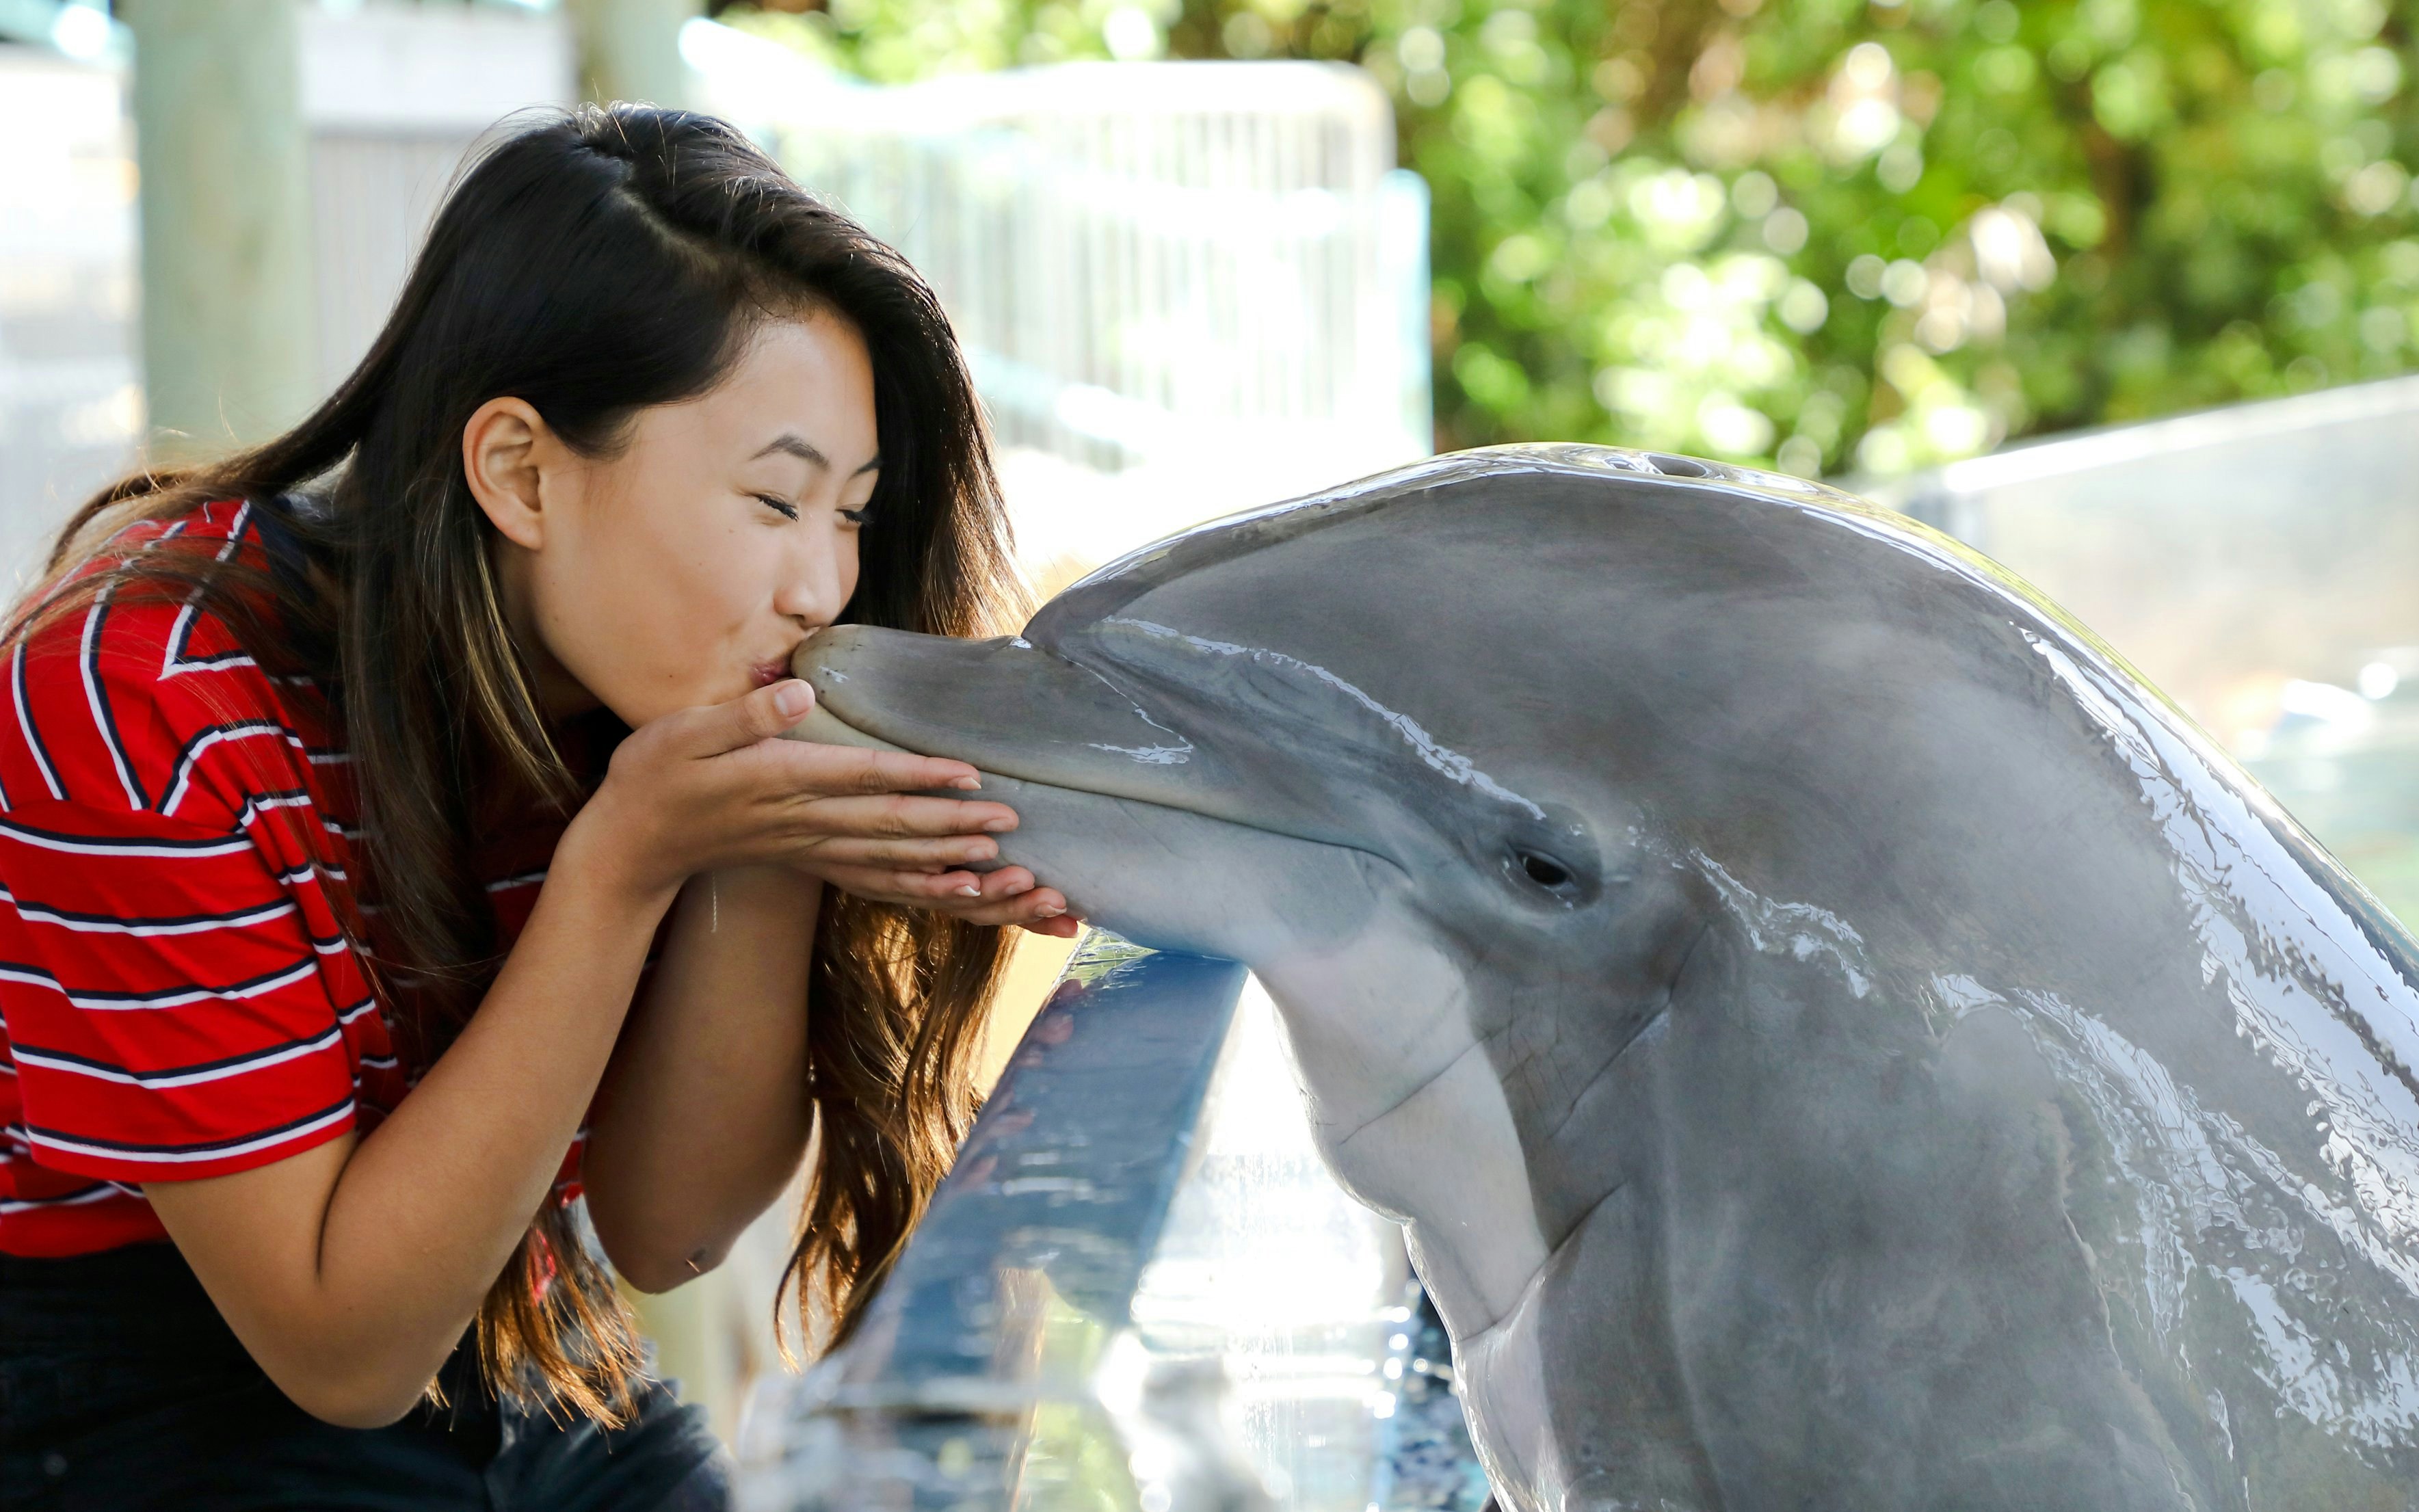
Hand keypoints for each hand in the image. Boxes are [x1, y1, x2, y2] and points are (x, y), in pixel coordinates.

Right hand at [569, 680, 1076, 934]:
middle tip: (1009, 822)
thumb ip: (744, 715)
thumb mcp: (684, 732)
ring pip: (888, 857)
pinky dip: (913, 886)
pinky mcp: (806, 859)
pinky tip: (949, 891)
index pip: (863, 777)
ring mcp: (807, 846)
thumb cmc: (654, 778)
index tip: (970, 775)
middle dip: (953, 824)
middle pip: (890, 823)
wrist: (631, 845)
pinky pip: (869, 879)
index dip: (919, 776)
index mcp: (781, 780)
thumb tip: (802, 695)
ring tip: (996, 860)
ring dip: (944, 859)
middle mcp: (802, 819)